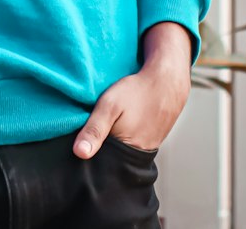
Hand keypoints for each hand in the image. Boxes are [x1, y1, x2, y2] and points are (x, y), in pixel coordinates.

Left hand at [72, 50, 190, 159]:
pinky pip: (133, 143)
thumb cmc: (137, 92)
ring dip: (114, 141)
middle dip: (101, 147)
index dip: (90, 153)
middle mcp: (137, 157)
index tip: (81, 140)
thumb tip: (79, 153)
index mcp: (125, 153)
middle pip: (112, 158)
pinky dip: (126, 135)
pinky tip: (125, 121)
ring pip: (122, 151)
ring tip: (112, 123)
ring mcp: (147, 150)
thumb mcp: (109, 105)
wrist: (166, 81)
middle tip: (99, 126)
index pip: (101, 165)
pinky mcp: (152, 141)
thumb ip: (94, 130)